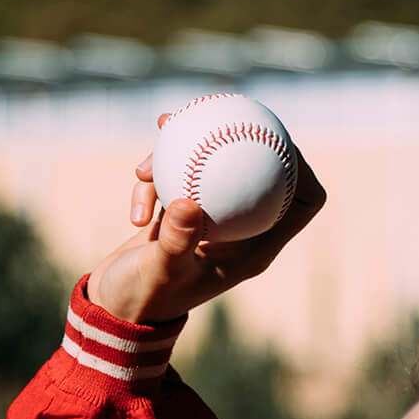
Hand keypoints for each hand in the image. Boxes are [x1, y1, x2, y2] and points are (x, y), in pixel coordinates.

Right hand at [87, 117, 325, 326]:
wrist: (114, 307)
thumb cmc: (142, 299)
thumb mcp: (158, 271)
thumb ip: (175, 241)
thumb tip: (188, 203)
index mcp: (256, 249)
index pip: (304, 204)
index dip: (304, 170)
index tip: (277, 142)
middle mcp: (241, 231)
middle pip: (266, 172)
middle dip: (246, 136)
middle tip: (225, 111)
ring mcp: (213, 219)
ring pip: (219, 165)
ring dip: (190, 146)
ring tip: (163, 131)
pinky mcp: (185, 210)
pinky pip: (185, 172)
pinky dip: (162, 171)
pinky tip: (138, 178)